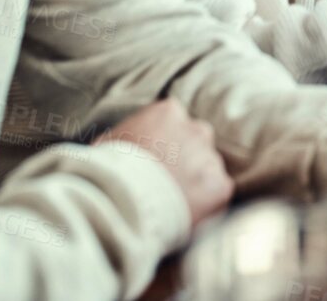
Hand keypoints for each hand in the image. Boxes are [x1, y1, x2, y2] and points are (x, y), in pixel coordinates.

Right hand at [95, 99, 232, 227]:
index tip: (153, 162)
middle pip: (197, 142)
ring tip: (170, 204)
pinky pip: (217, 193)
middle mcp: (196, 129)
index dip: (164, 144)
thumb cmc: (105, 174)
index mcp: (168, 112)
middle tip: (165, 183)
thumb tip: (115, 145)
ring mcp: (210, 158)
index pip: (174, 121)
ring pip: (208, 168)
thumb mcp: (105, 144)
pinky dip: (205, 205)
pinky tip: (183, 215)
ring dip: (195, 183)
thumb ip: (124, 136)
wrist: (121, 205)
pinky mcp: (220, 186)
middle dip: (186, 159)